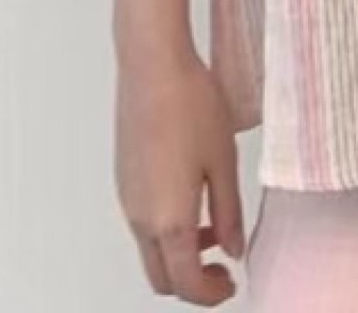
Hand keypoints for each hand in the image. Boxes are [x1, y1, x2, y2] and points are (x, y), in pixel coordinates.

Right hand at [116, 49, 248, 300]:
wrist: (152, 66)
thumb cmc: (192, 107)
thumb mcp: (224, 162)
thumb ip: (229, 213)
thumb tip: (233, 249)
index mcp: (168, 221)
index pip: (186, 283)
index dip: (211, 294)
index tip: (232, 284)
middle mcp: (140, 219)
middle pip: (161, 277)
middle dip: (192, 282)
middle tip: (223, 265)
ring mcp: (127, 199)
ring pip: (150, 250)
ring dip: (180, 253)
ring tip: (215, 223)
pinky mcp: (123, 180)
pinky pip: (142, 223)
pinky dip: (167, 230)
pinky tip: (192, 197)